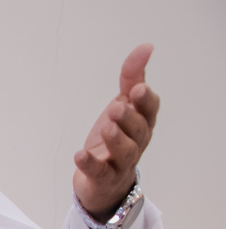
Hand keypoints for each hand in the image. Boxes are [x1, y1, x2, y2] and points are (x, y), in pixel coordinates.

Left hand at [74, 43, 158, 218]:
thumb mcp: (122, 105)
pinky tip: (79, 155)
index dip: (145, 100)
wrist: (103, 181)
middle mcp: (136, 142)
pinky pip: (99, 172)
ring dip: (116, 139)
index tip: (136, 89)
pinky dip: (90, 164)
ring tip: (106, 128)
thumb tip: (146, 47)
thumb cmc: (115, 138)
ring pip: (125, 152)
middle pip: (139, 130)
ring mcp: (120, 162)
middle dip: (130, 118)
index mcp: (142, 123)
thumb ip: (131, 77)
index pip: (150, 110)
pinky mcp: (103, 178)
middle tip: (117, 107)